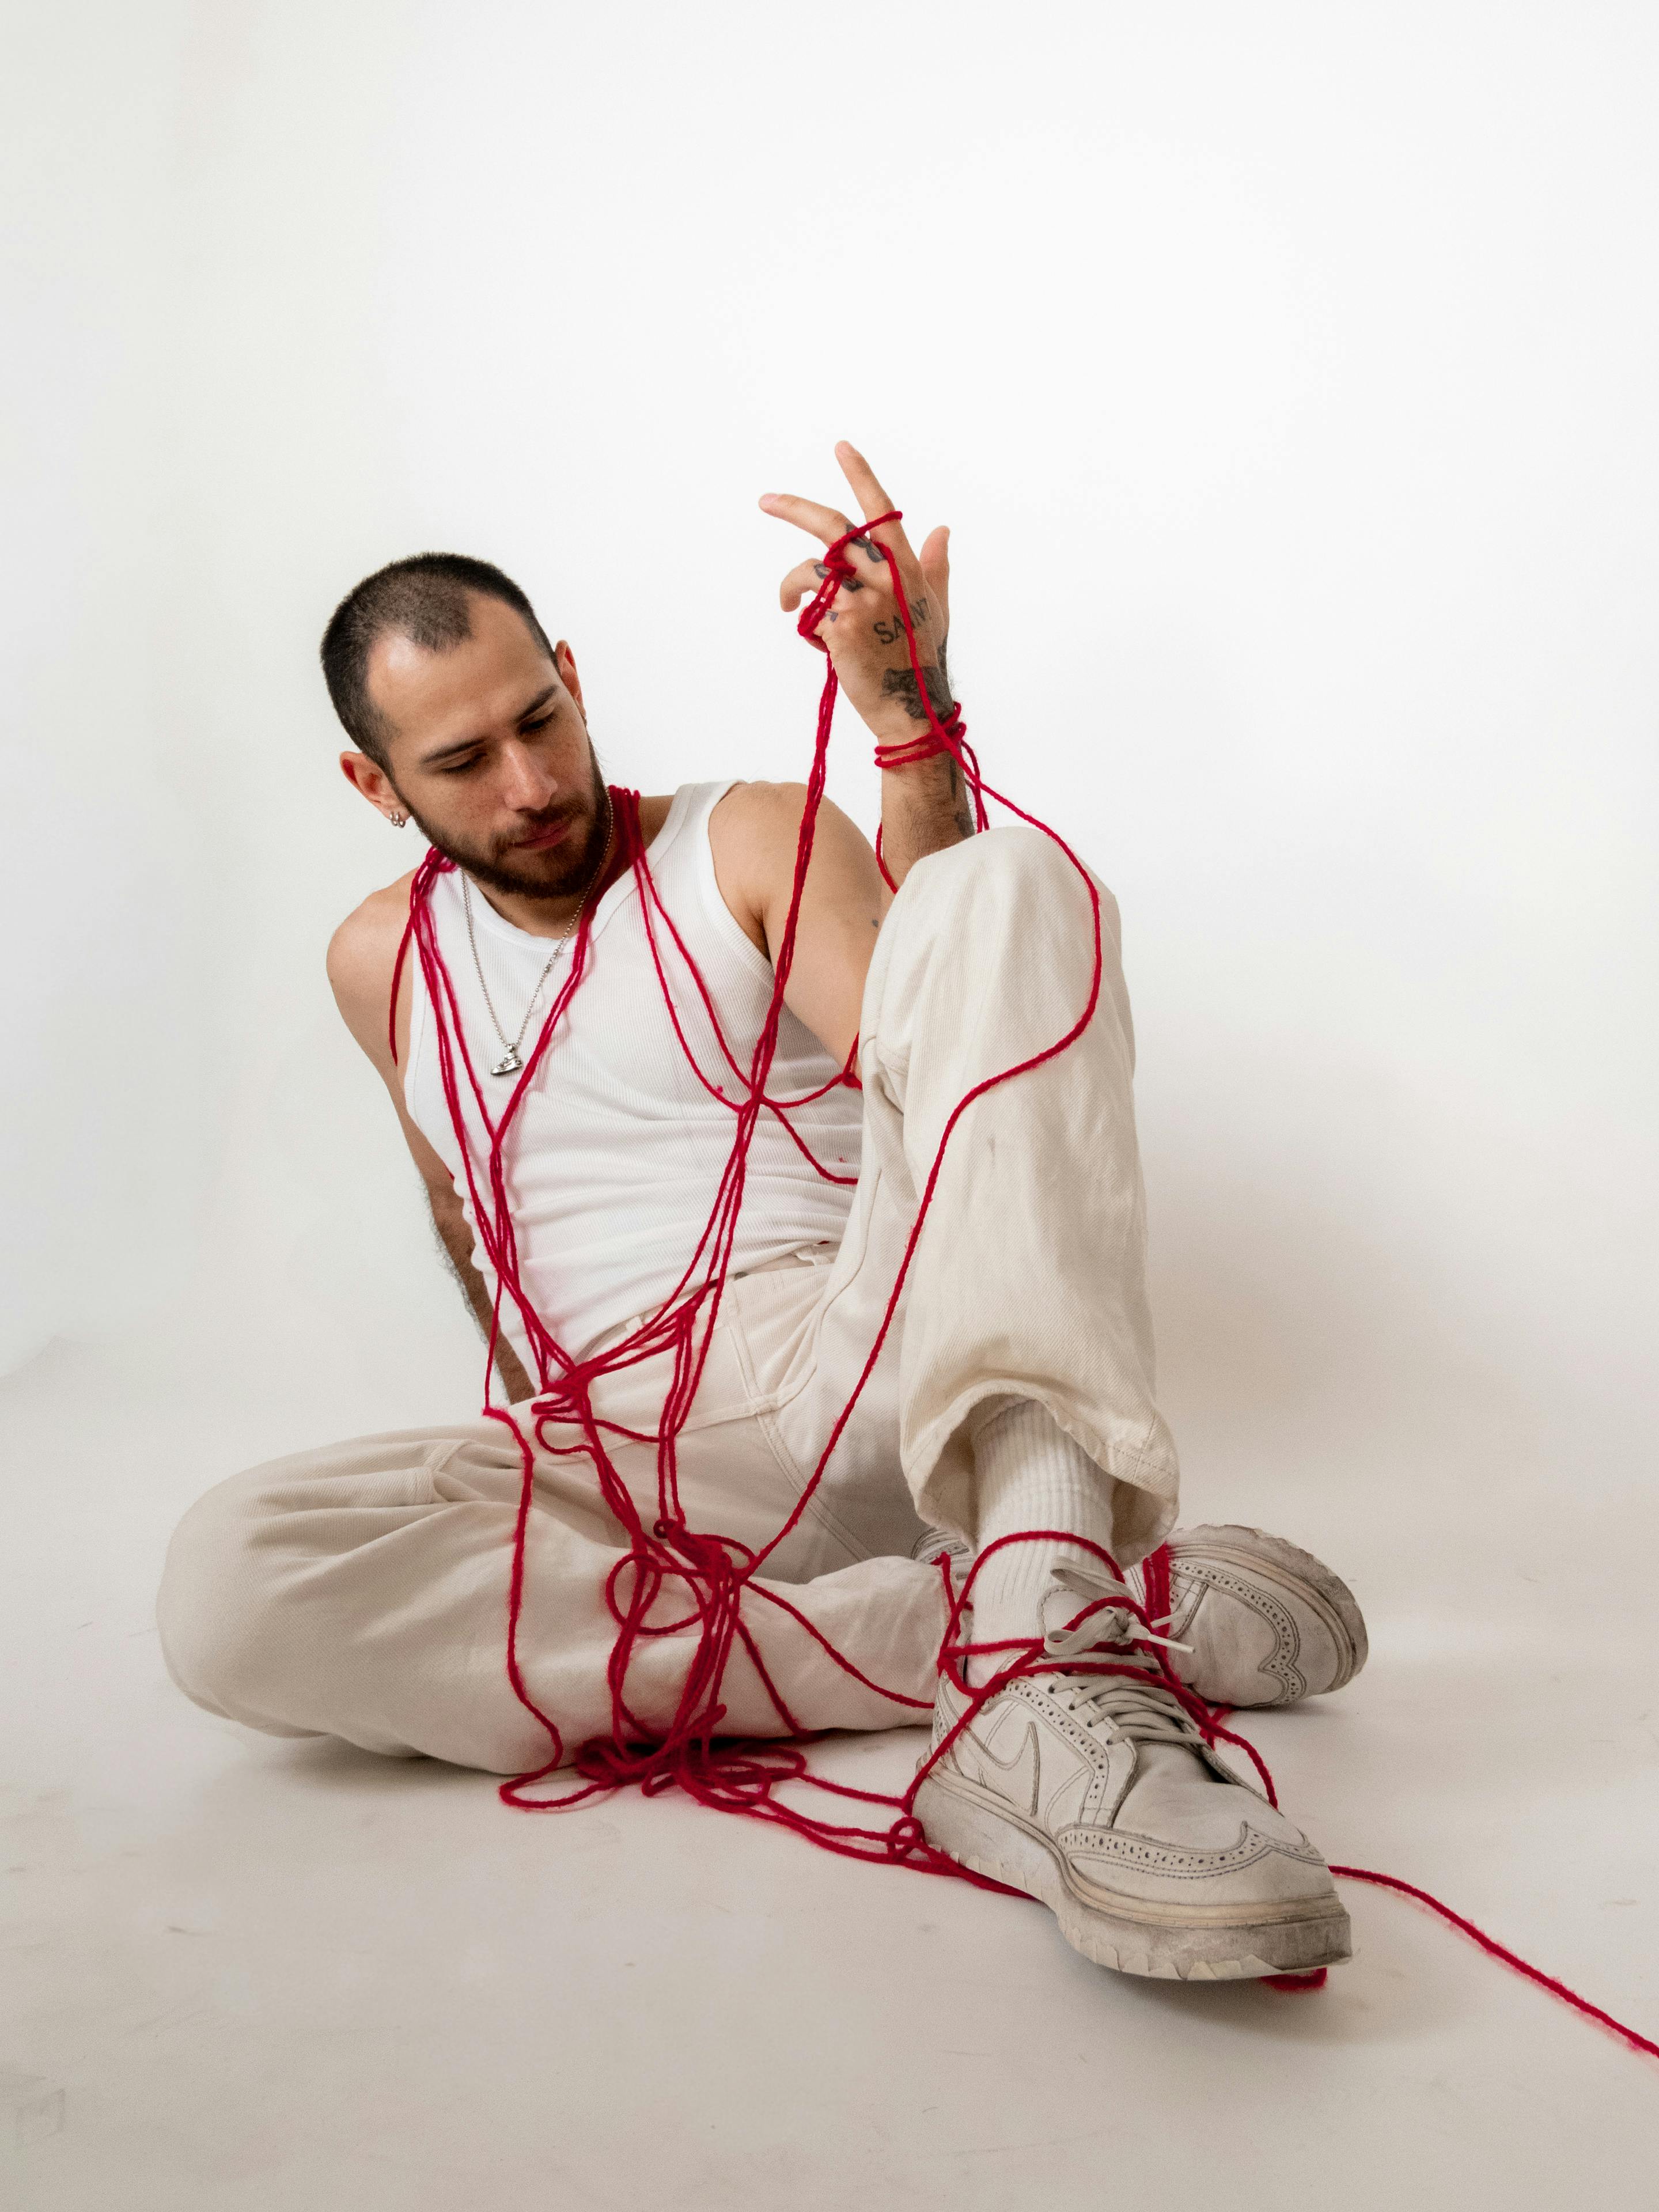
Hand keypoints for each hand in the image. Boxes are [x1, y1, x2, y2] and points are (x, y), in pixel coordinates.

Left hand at [760, 442, 952, 744]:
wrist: (911, 708)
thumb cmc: (921, 659)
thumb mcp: (934, 607)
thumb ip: (935, 565)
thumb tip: (942, 529)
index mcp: (907, 567)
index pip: (882, 511)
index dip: (860, 476)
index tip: (841, 447)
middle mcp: (885, 577)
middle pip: (833, 529)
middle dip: (794, 509)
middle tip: (765, 500)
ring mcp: (863, 601)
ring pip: (810, 572)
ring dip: (791, 586)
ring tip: (787, 602)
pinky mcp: (841, 627)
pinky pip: (808, 612)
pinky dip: (807, 623)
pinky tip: (821, 641)